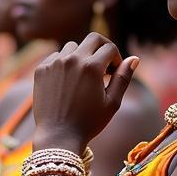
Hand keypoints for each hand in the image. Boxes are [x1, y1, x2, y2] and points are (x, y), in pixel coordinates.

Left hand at [32, 33, 139, 150]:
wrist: (58, 136)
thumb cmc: (88, 122)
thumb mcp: (112, 102)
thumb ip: (123, 78)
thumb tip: (134, 58)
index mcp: (91, 67)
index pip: (110, 48)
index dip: (116, 59)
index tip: (114, 72)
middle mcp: (72, 59)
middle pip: (93, 39)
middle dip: (102, 49)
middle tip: (103, 66)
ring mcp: (54, 63)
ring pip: (73, 47)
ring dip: (82, 56)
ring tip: (84, 76)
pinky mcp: (41, 70)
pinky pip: (56, 57)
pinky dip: (64, 64)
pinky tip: (68, 82)